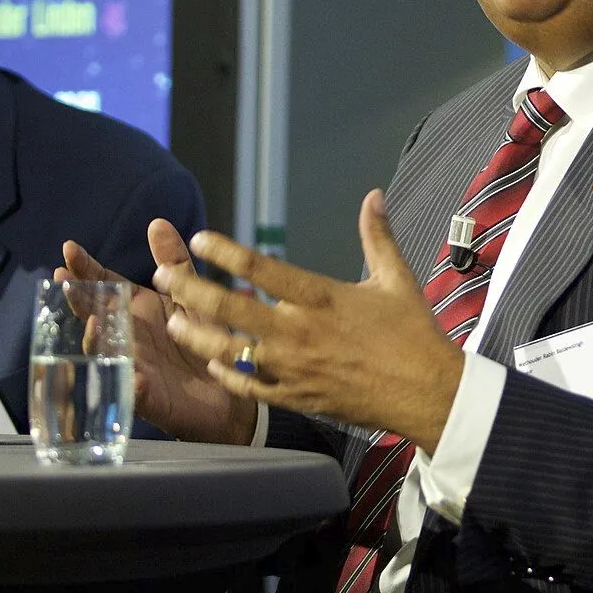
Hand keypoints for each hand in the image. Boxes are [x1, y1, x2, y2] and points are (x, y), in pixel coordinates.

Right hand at [58, 223, 253, 442]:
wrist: (229, 393)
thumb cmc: (202, 341)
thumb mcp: (189, 296)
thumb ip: (173, 264)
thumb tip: (157, 222)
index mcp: (136, 310)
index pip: (104, 285)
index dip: (86, 269)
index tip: (69, 250)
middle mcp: (128, 337)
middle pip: (97, 315)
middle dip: (80, 299)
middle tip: (65, 281)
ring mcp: (134, 367)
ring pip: (108, 353)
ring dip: (99, 340)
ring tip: (95, 322)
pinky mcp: (149, 398)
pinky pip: (137, 392)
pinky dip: (134, 384)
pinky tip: (134, 377)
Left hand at [153, 190, 463, 447]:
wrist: (428, 393)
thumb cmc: (414, 335)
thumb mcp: (397, 280)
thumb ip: (377, 236)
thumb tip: (373, 195)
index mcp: (322, 298)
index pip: (261, 268)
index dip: (224, 252)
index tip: (199, 239)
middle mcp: (300, 332)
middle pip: (232, 308)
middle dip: (192, 290)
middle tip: (165, 277)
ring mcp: (295, 368)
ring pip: (231, 351)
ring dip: (198, 335)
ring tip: (175, 322)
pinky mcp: (299, 397)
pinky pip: (252, 387)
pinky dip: (229, 375)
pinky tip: (212, 363)